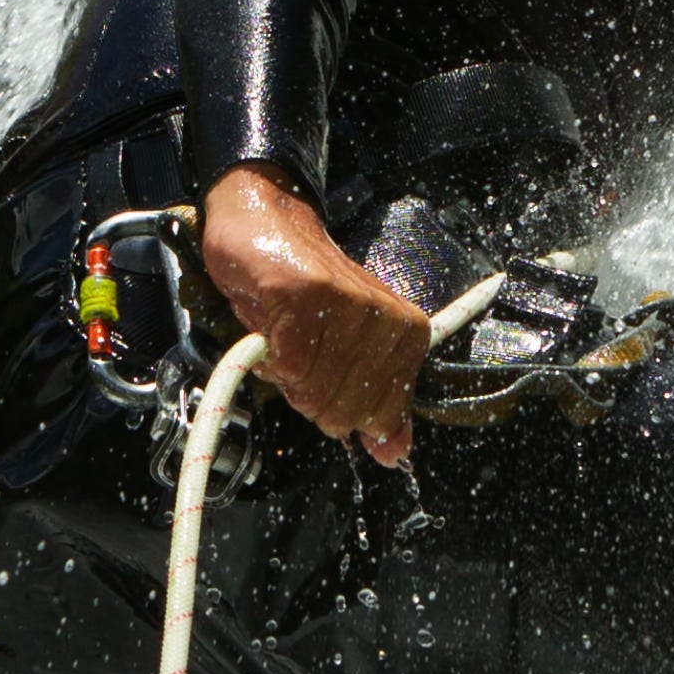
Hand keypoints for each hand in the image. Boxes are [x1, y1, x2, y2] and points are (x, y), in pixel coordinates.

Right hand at [195, 163, 429, 463]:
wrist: (266, 219)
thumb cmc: (305, 292)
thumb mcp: (348, 350)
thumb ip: (376, 403)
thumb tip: (395, 455)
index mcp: (407, 334)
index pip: (378, 416)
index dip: (340, 409)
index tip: (327, 372)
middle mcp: (385, 318)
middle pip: (343, 410)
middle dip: (309, 394)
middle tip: (300, 352)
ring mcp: (345, 304)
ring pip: (312, 390)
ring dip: (285, 374)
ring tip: (286, 336)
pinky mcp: (303, 292)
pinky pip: (284, 364)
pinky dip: (266, 357)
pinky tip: (271, 327)